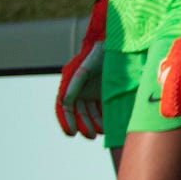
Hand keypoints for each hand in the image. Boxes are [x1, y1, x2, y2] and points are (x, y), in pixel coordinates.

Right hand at [55, 0, 108, 138]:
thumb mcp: (87, 68)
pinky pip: (98, 108)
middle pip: (77, 111)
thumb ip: (75, 83)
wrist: (116, 43)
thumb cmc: (100, 53)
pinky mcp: (101, 91)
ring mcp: (90, 89)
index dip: (66, 120)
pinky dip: (101, 117)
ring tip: (99, 133)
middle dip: (82, 124)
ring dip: (92, 123)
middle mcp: (79, 87)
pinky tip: (106, 127)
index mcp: (72, 81)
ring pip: (88, 111)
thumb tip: (64, 101)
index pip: (64, 105)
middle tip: (89, 136)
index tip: (71, 133)